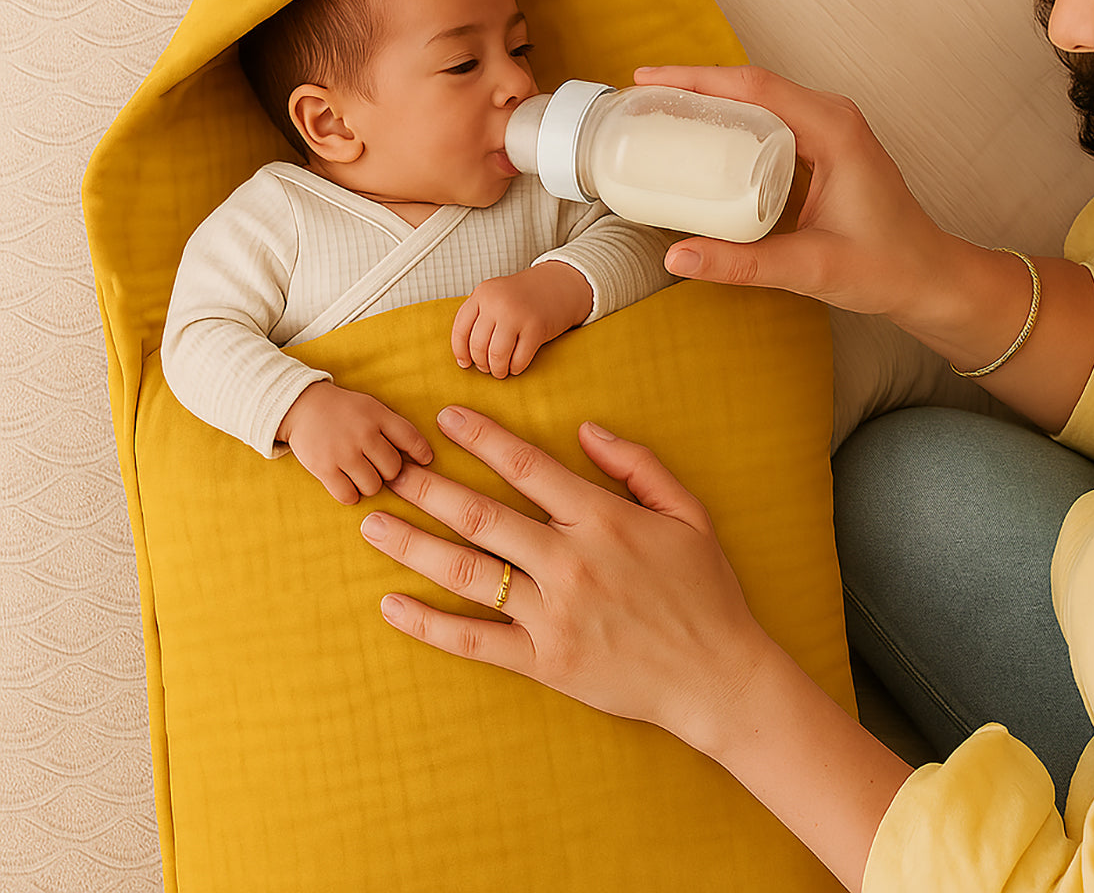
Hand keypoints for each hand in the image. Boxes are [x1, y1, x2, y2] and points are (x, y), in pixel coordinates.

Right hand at [277, 381, 432, 504]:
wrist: (301, 406)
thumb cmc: (343, 411)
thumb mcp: (371, 407)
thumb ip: (393, 427)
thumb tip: (422, 456)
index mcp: (377, 415)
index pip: (411, 438)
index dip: (421, 453)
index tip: (425, 461)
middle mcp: (363, 433)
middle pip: (393, 469)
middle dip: (389, 472)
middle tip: (378, 467)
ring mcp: (343, 452)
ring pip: (373, 486)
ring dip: (369, 485)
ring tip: (361, 475)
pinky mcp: (323, 468)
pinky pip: (348, 495)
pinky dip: (350, 495)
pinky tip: (347, 485)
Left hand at [360, 405, 774, 750]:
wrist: (720, 676)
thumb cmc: (706, 591)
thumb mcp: (688, 513)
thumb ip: (638, 464)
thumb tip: (586, 429)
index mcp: (603, 520)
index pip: (528, 467)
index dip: (482, 438)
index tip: (444, 418)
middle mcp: (570, 561)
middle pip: (481, 516)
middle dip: (428, 487)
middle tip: (388, 468)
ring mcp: (553, 615)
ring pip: (468, 573)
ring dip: (414, 546)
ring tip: (372, 525)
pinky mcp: (545, 662)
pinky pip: (475, 641)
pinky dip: (429, 625)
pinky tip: (392, 606)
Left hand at [451, 261, 593, 377]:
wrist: (559, 284)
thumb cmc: (523, 297)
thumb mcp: (496, 296)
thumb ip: (479, 316)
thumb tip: (463, 355)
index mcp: (483, 293)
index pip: (460, 329)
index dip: (460, 351)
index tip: (464, 363)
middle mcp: (497, 302)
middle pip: (478, 345)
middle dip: (481, 363)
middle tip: (487, 368)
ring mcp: (517, 314)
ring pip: (496, 355)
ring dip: (497, 369)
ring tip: (500, 371)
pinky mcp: (536, 328)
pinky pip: (519, 359)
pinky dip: (515, 368)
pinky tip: (516, 367)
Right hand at [633, 64, 955, 324]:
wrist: (929, 279)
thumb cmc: (887, 268)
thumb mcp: (809, 269)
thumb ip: (741, 263)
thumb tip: (677, 256)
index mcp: (835, 131)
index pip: (754, 87)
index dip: (696, 78)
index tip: (649, 80)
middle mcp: (833, 118)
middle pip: (751, 84)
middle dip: (693, 84)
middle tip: (641, 97)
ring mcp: (830, 130)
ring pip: (759, 100)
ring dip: (710, 100)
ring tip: (660, 111)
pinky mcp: (824, 148)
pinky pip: (769, 122)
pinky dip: (730, 122)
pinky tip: (701, 138)